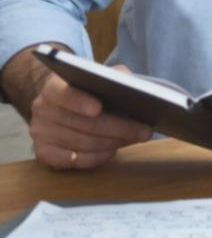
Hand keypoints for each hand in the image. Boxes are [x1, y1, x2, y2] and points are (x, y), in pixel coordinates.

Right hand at [28, 69, 152, 169]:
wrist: (61, 104)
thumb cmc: (88, 89)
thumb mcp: (100, 76)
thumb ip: (115, 76)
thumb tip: (134, 86)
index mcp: (53, 88)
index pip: (64, 94)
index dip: (80, 102)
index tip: (98, 109)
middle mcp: (42, 110)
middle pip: (82, 124)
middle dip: (118, 128)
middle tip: (144, 132)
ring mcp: (40, 134)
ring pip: (82, 143)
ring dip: (112, 143)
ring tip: (135, 139)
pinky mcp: (44, 153)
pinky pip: (74, 161)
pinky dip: (96, 158)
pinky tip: (112, 151)